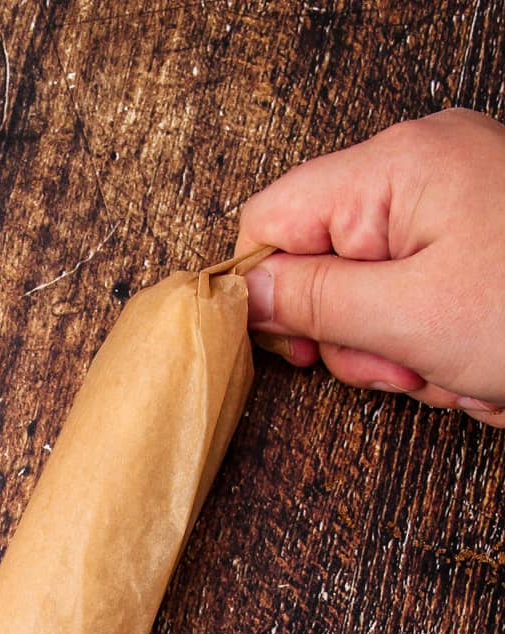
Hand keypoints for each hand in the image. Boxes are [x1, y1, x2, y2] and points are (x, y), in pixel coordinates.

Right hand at [236, 108, 504, 424]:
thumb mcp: (411, 320)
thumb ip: (316, 301)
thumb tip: (248, 292)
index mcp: (396, 168)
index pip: (274, 219)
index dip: (269, 291)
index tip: (295, 349)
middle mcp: (423, 171)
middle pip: (326, 262)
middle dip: (357, 335)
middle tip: (403, 366)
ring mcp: (456, 204)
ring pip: (375, 295)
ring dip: (403, 353)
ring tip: (455, 369)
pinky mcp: (480, 240)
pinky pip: (423, 299)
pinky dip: (440, 345)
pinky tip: (476, 363)